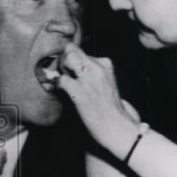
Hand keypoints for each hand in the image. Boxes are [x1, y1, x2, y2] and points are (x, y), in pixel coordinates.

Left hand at [57, 43, 137, 157]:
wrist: (118, 127)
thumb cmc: (109, 109)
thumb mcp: (105, 83)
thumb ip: (91, 73)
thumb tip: (70, 68)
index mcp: (105, 64)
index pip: (80, 50)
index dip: (71, 58)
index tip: (70, 70)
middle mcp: (98, 67)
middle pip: (71, 49)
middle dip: (64, 60)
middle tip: (65, 76)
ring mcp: (89, 78)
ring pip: (66, 59)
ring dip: (61, 71)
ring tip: (66, 84)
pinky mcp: (80, 92)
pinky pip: (61, 80)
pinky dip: (58, 86)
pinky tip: (63, 94)